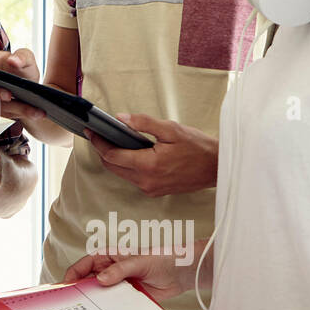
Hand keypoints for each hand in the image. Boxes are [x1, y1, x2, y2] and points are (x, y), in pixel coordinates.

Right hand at [0, 49, 47, 125]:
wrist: (31, 90)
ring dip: (16, 108)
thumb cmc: (22, 70)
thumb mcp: (26, 59)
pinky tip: (36, 113)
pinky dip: (22, 114)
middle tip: (9, 95)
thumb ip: (22, 56)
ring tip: (35, 109)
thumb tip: (14, 60)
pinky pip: (5, 114)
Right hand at [61, 249, 194, 303]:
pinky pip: (112, 306)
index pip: (82, 267)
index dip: (71, 277)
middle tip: (70, 308)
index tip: (64, 290)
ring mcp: (116, 286)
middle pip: (86, 283)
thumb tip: (100, 279)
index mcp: (106, 257)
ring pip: (98, 296)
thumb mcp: (138, 262)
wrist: (180, 273)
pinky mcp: (125, 298)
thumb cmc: (159, 259)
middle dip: (78, 294)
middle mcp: (108, 272)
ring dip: (93, 305)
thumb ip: (119, 270)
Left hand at [86, 113, 217, 196]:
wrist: (217, 168)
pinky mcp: (156, 191)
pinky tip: (131, 153)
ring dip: (115, 160)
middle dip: (103, 151)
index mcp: (149, 165)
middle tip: (99, 135)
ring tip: (114, 142)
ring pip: (122, 174)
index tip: (92, 132)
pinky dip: (127, 166)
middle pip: (113, 167)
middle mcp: (147, 181)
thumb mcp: (171, 129)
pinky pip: (133, 179)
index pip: (112, 156)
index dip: (99, 144)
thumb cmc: (198, 148)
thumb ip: (143, 123)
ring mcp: (151, 189)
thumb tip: (121, 118)